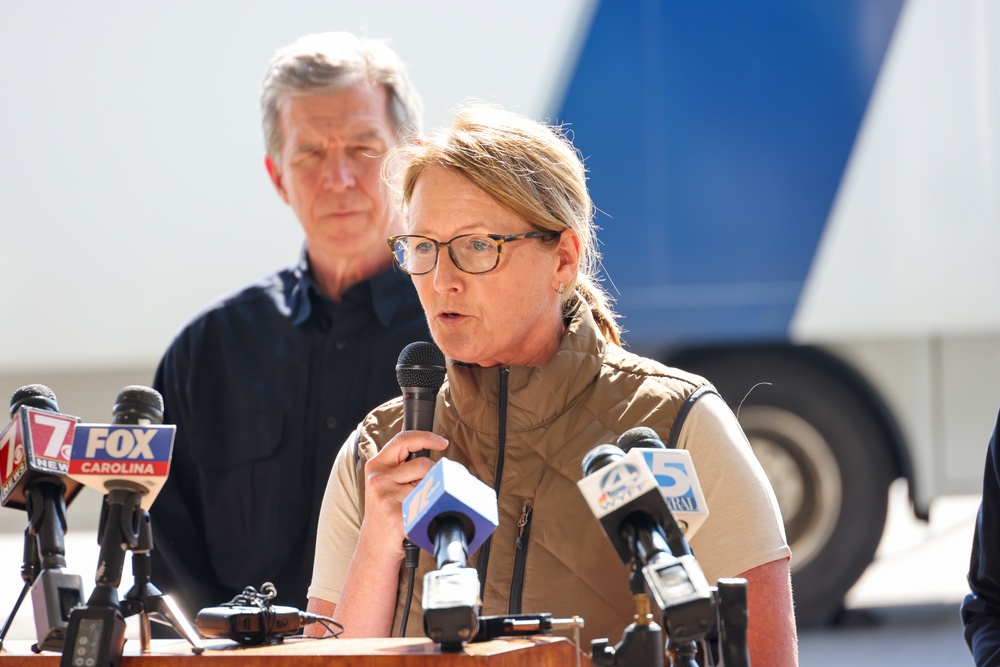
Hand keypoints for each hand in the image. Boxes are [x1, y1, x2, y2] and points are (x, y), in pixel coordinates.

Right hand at [357, 430, 448, 562]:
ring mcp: (386, 497)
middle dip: (435, 477)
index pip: (403, 440)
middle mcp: (378, 479)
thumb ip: (404, 467)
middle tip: (429, 493)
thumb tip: (440, 461)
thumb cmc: (387, 514)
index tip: (443, 442)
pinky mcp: (396, 516)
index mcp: (377, 466)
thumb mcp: (387, 484)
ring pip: (429, 486)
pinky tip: (416, 523)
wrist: (374, 549)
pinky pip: (427, 507)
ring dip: (431, 499)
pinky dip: (429, 516)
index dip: (426, 437)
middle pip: (424, 464)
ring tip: (418, 510)